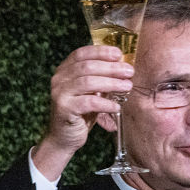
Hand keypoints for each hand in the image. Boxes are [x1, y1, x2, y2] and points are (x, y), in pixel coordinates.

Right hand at [32, 45, 133, 178]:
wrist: (64, 138)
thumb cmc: (82, 113)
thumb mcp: (92, 92)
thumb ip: (102, 79)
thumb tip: (124, 69)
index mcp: (65, 70)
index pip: (82, 53)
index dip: (101, 51)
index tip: (119, 54)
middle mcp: (59, 79)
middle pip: (88, 66)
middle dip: (111, 67)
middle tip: (129, 71)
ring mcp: (60, 93)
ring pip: (88, 82)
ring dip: (111, 83)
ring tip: (127, 86)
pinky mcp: (64, 108)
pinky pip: (88, 102)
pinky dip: (105, 104)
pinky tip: (116, 107)